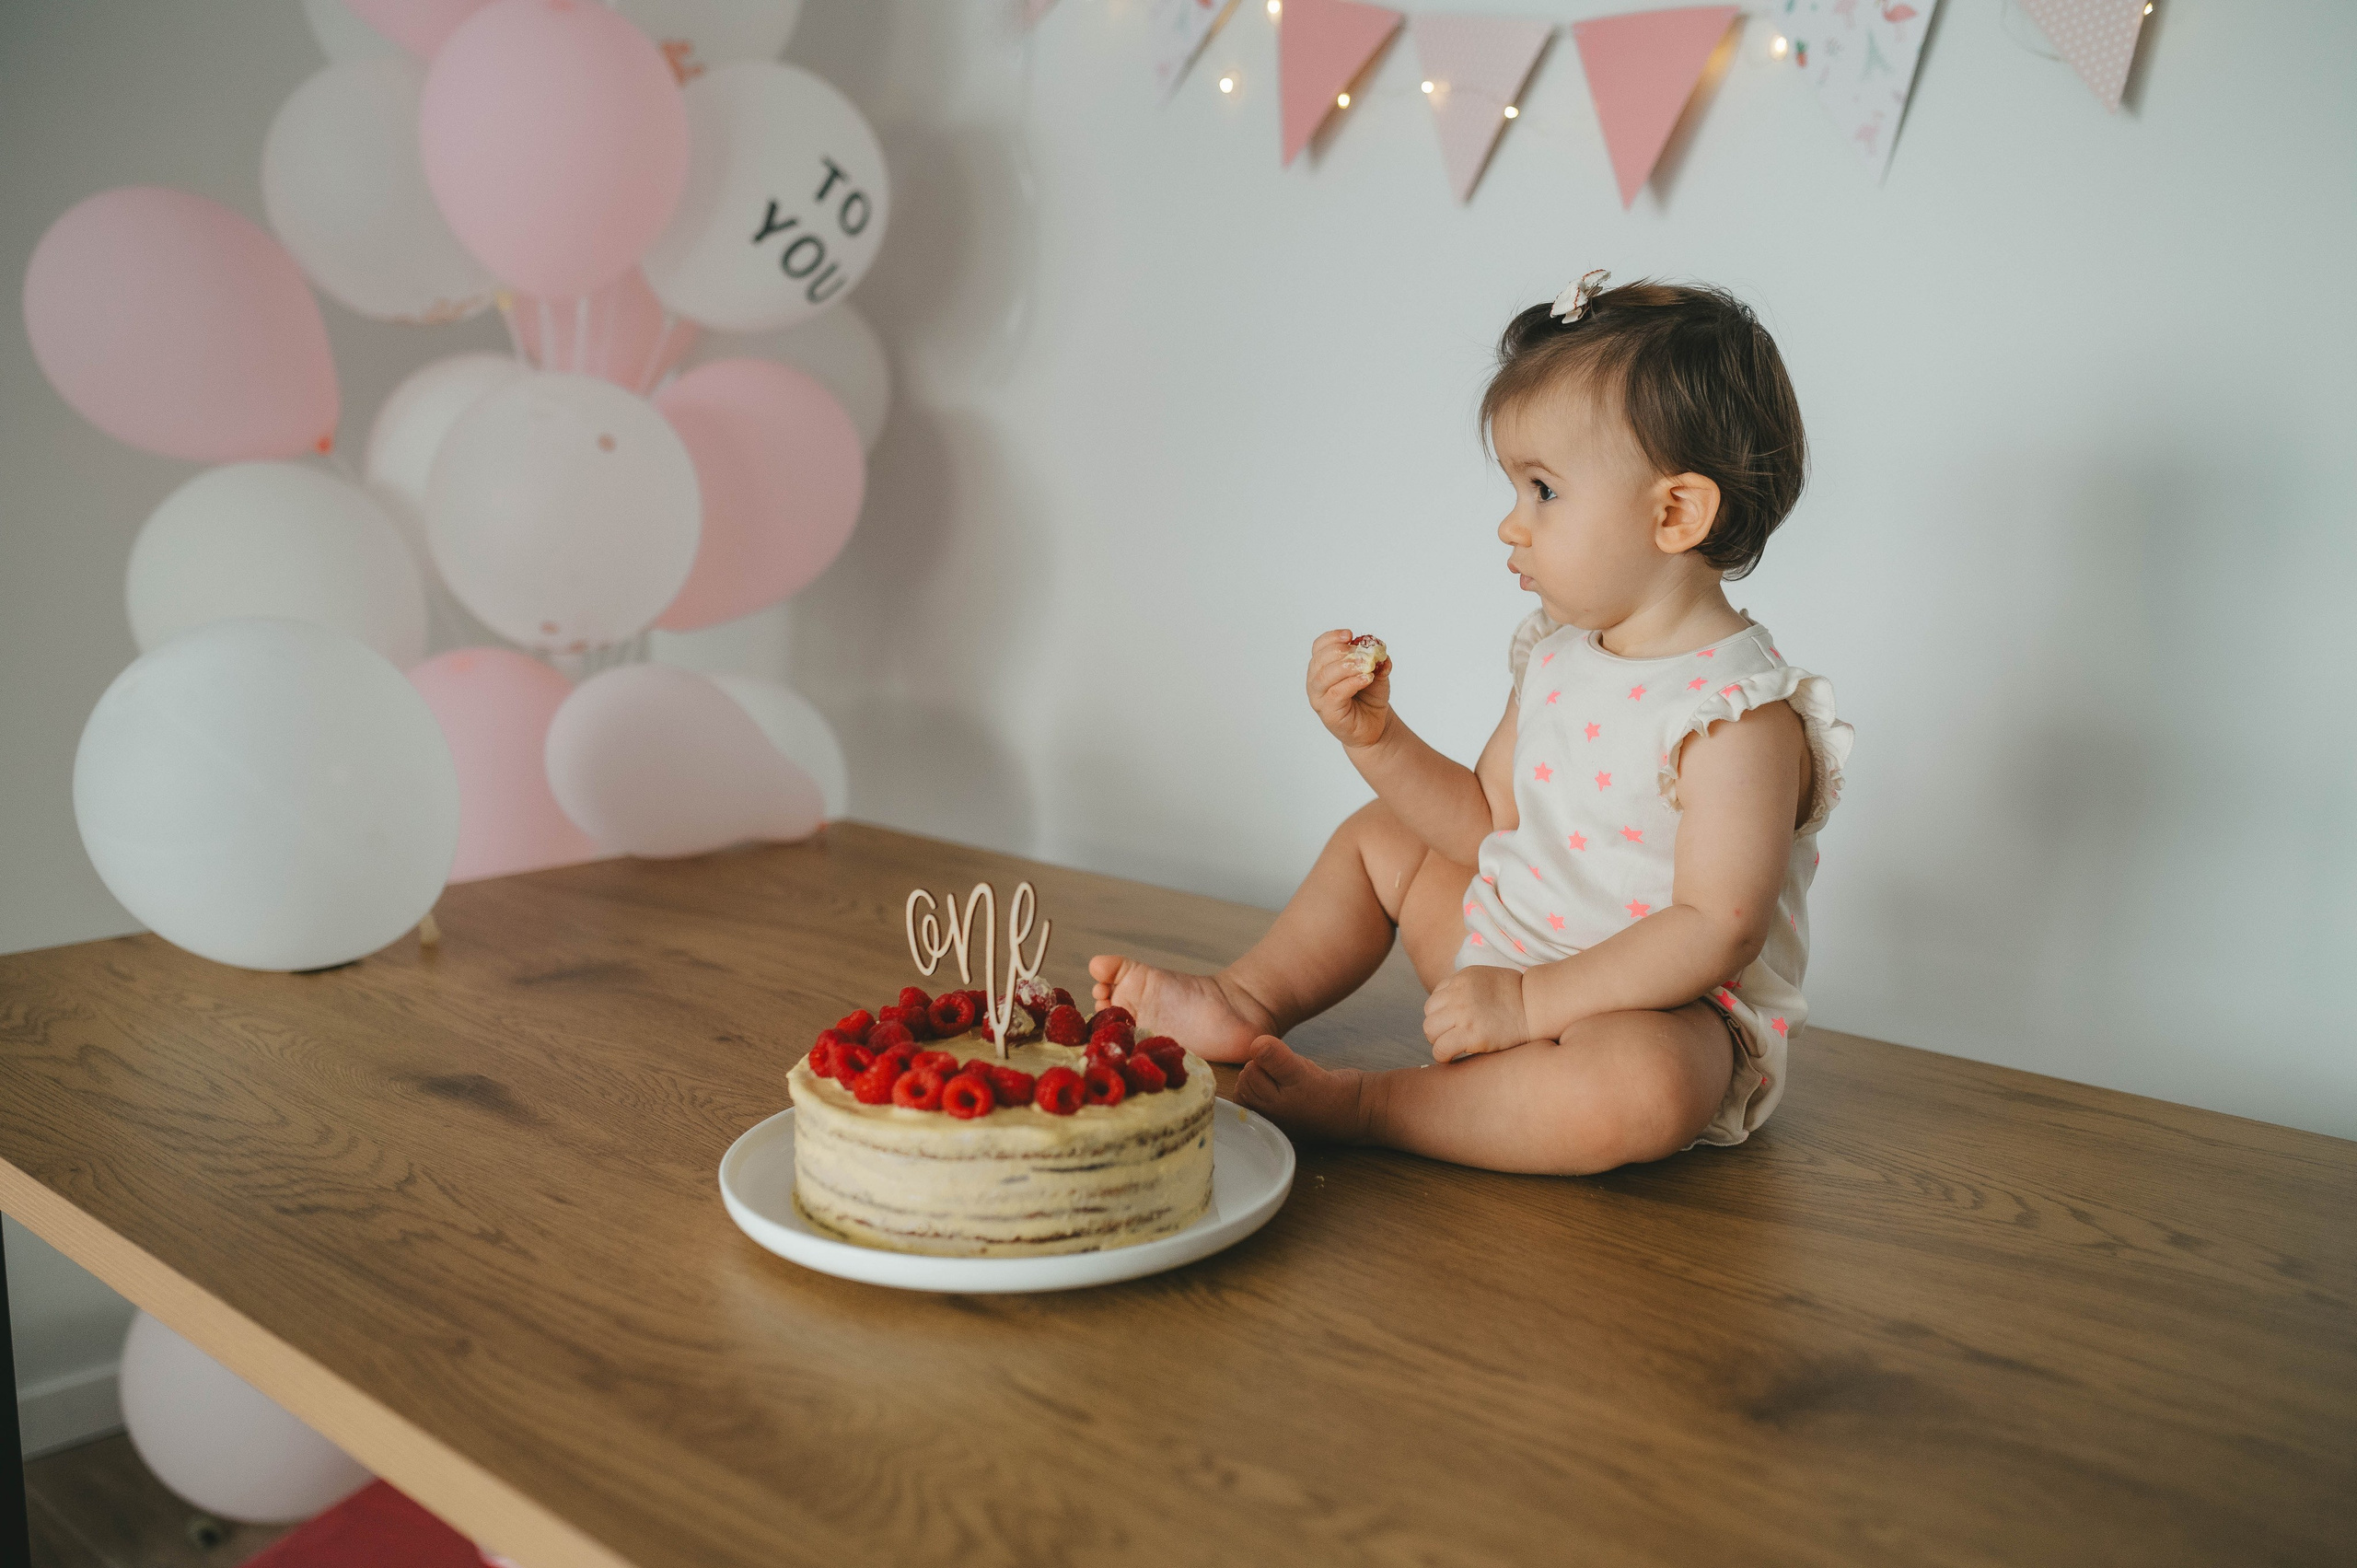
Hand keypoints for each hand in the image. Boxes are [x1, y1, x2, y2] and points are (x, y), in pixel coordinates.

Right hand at [1306, 629, 1391, 751]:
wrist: (1375, 726)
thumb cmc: (1370, 697)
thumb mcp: (1377, 673)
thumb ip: (1377, 660)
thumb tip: (1379, 647)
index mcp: (1322, 667)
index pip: (1319, 646)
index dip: (1332, 637)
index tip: (1350, 635)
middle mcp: (1316, 681)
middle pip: (1320, 659)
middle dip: (1342, 651)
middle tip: (1363, 653)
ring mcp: (1319, 698)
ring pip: (1325, 676)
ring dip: (1346, 667)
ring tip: (1367, 665)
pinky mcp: (1328, 713)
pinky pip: (1336, 694)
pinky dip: (1352, 683)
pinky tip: (1367, 679)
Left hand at [1423, 965, 1533, 1062]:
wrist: (1536, 1005)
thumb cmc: (1516, 996)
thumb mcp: (1486, 979)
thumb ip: (1465, 988)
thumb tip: (1449, 1005)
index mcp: (1462, 979)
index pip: (1435, 999)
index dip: (1443, 1014)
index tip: (1454, 1023)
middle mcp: (1459, 994)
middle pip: (1429, 1015)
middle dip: (1438, 1027)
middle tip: (1452, 1036)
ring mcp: (1464, 1013)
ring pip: (1430, 1031)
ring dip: (1439, 1040)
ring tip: (1453, 1045)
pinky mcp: (1471, 1034)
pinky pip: (1441, 1048)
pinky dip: (1442, 1055)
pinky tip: (1451, 1057)